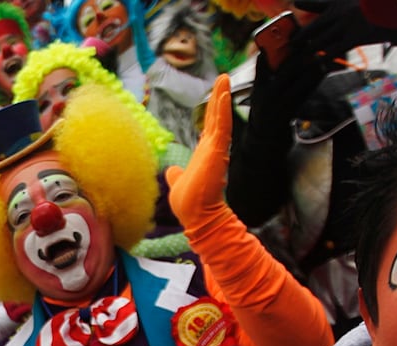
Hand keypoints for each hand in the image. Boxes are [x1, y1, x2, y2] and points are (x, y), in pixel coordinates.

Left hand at [167, 74, 234, 226]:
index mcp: (204, 153)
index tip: (216, 93)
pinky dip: (223, 110)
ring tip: (225, 78)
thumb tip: (171, 171)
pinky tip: (223, 94)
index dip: (212, 110)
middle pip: (216, 116)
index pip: (209, 126)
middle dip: (218, 96)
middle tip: (223, 76)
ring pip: (220, 117)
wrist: (196, 216)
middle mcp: (212, 148)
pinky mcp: (217, 151)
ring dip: (222, 96)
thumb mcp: (179, 183)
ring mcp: (216, 148)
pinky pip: (222, 126)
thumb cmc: (189, 204)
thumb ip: (176, 175)